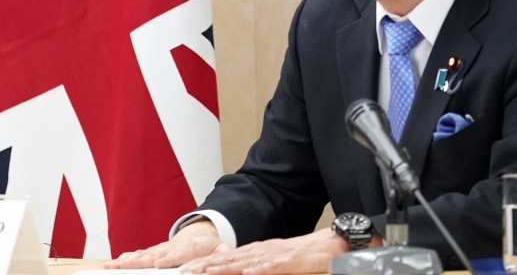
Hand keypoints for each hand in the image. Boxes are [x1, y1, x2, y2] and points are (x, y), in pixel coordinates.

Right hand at [105, 219, 230, 268]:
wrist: (201, 232)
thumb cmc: (211, 245)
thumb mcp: (221, 249)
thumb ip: (223, 255)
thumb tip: (223, 262)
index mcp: (186, 248)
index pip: (175, 254)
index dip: (167, 259)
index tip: (157, 263)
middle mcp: (169, 248)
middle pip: (151, 256)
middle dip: (136, 262)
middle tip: (121, 266)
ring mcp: (159, 249)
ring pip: (140, 256)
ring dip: (124, 262)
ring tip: (110, 266)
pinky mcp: (153, 251)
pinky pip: (137, 255)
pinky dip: (125, 259)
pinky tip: (113, 264)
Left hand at [179, 227, 349, 274]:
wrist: (333, 245)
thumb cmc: (305, 258)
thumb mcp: (276, 265)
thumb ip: (259, 269)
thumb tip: (242, 273)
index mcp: (257, 253)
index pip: (226, 260)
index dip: (205, 265)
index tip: (185, 270)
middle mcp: (262, 251)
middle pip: (229, 260)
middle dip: (205, 266)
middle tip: (183, 271)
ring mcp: (276, 255)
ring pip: (245, 262)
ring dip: (224, 267)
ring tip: (204, 272)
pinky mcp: (292, 260)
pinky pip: (273, 266)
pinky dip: (259, 269)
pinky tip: (248, 273)